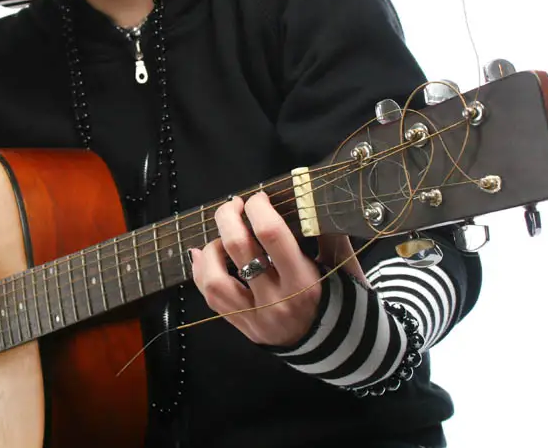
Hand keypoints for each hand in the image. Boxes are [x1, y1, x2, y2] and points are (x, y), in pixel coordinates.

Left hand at [190, 192, 366, 347]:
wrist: (339, 351)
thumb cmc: (345, 304)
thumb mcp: (345, 267)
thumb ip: (328, 233)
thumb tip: (310, 197)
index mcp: (304, 283)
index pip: (270, 235)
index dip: (259, 208)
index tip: (259, 198)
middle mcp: (275, 301)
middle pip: (238, 248)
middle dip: (229, 217)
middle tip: (234, 205)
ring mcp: (255, 317)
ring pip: (214, 279)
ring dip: (211, 249)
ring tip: (221, 236)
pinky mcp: (242, 327)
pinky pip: (211, 298)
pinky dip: (202, 271)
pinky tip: (203, 254)